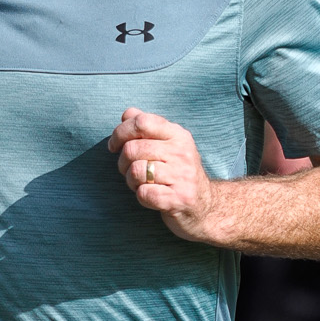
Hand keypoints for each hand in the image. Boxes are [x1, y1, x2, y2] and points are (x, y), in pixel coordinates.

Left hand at [108, 108, 218, 241]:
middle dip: (122, 162)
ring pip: (136, 171)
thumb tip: (127, 114)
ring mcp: (181, 176)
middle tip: (128, 170)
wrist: (205, 206)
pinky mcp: (177, 199)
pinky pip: (144, 193)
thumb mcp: (170, 144)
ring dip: (131, 180)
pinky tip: (150, 196)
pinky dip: (141, 196)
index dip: (120, 132)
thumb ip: (148, 127)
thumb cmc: (178, 173)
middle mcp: (181, 152)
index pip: (142, 122)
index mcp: (178, 134)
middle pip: (133, 149)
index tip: (114, 146)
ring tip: (141, 183)